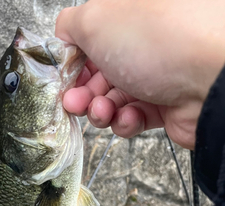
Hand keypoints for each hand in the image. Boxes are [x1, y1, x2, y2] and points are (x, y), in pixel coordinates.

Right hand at [56, 0, 224, 148]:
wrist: (209, 80)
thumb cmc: (158, 42)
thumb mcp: (97, 18)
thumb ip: (70, 24)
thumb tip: (62, 36)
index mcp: (126, 16)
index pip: (88, 40)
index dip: (72, 62)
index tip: (64, 77)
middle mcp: (141, 43)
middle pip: (97, 73)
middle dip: (81, 92)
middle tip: (74, 102)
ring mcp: (154, 75)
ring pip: (112, 99)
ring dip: (100, 110)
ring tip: (103, 112)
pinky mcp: (164, 105)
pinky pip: (133, 118)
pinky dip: (126, 122)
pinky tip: (130, 118)